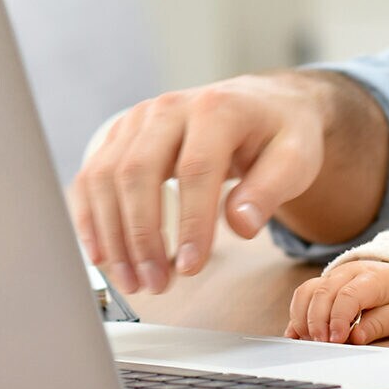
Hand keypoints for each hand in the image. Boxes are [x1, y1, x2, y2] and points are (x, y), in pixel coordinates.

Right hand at [71, 73, 328, 294]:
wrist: (261, 104)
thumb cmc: (279, 134)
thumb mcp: (295, 158)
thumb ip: (271, 190)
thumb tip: (241, 226)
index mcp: (217, 108)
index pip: (195, 169)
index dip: (190, 223)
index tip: (191, 267)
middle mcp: (170, 107)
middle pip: (138, 172)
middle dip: (142, 236)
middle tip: (156, 284)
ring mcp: (139, 119)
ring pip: (107, 177)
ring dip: (114, 235)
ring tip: (134, 282)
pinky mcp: (120, 135)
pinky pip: (92, 177)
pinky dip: (92, 219)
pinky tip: (104, 256)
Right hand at [286, 260, 388, 344]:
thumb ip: (377, 325)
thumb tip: (355, 338)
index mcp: (373, 278)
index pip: (349, 295)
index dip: (338, 318)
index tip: (336, 340)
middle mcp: (349, 272)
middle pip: (323, 292)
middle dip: (318, 321)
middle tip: (321, 344)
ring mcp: (333, 276)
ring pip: (308, 291)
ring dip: (304, 318)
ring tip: (310, 341)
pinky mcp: (322, 284)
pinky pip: (302, 295)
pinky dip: (297, 315)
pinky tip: (296, 334)